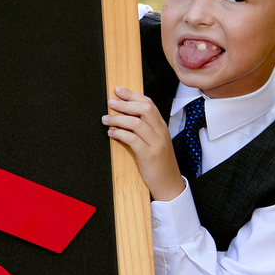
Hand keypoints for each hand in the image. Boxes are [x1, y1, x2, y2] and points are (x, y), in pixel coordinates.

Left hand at [103, 86, 185, 202]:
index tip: (118, 90)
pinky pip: (132, 139)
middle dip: (125, 103)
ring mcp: (156, 143)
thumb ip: (144, 129)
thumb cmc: (159, 162)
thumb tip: (124, 116)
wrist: (169, 183)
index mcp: (161, 126)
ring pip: (136, 123)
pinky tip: (111, 134)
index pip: (149, 103)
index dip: (132, 95)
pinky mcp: (148, 155)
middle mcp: (160, 132)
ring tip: (105, 119)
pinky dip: (119, 134)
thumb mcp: (154, 142)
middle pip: (144, 109)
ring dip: (118, 119)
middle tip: (110, 102)